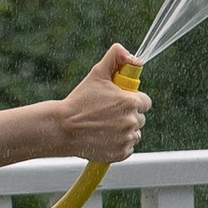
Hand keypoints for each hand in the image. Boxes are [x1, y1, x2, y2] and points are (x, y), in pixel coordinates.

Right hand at [48, 45, 149, 161]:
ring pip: (135, 133)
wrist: (63, 128)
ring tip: (104, 126)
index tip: (119, 102)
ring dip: (124, 130)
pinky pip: (128, 148)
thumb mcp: (97, 73)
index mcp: (130, 101)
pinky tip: (104, 138)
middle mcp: (132, 121)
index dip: (133, 100)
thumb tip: (130, 54)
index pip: (145, 101)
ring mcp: (127, 139)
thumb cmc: (79, 100)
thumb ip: (115, 58)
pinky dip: (118, 144)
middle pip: (140, 118)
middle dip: (127, 115)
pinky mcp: (121, 153)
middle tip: (107, 114)